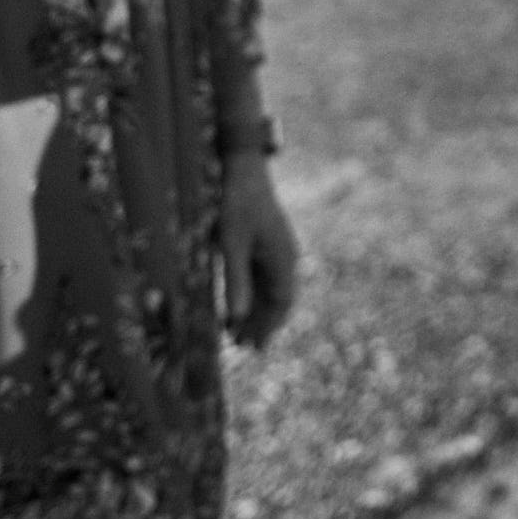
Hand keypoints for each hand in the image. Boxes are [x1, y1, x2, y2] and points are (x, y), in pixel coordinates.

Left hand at [220, 152, 299, 347]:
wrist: (244, 170)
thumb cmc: (237, 205)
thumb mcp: (231, 244)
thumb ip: (235, 281)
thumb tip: (236, 317)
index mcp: (283, 259)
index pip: (280, 302)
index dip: (268, 326)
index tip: (255, 348)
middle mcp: (286, 257)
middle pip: (278, 299)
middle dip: (262, 324)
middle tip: (243, 347)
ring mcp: (279, 250)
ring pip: (270, 290)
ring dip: (256, 312)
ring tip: (237, 333)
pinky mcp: (267, 245)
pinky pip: (264, 277)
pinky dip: (253, 295)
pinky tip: (237, 304)